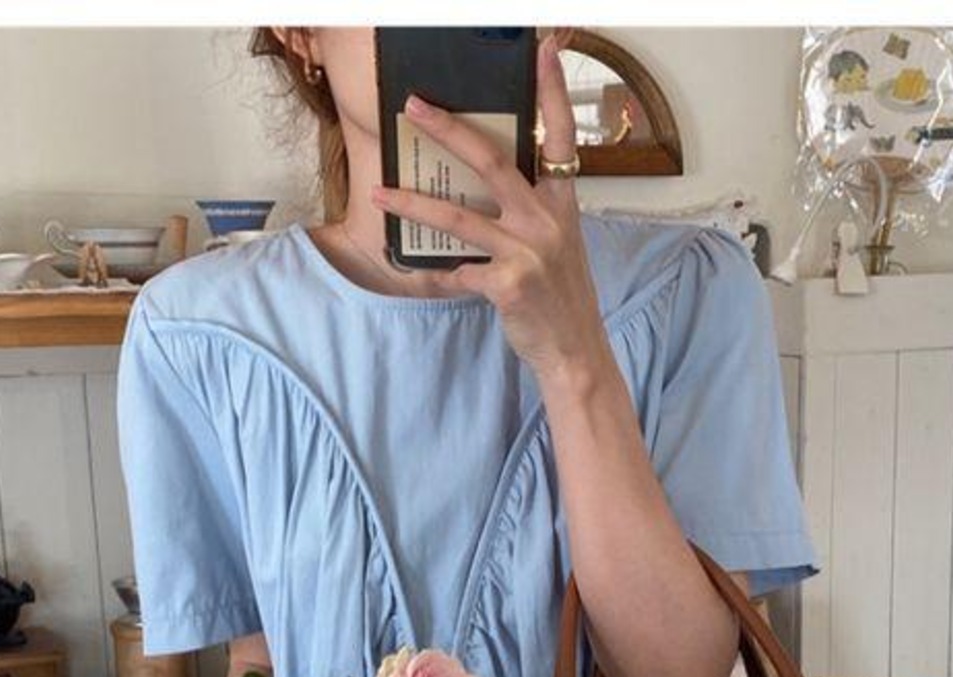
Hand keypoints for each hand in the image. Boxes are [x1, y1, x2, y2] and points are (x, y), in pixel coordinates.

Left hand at [371, 40, 606, 394]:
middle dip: (449, 130)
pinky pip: (457, 272)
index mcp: (561, 200)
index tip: (542, 50)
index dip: (552, 92)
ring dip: (412, 205)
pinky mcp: (507, 285)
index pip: (559, 134)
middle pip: (492, 161)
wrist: (574, 351)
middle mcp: (545, 219)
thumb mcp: (558, 240)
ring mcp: (527, 252)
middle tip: (415, 107)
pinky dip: (433, 274)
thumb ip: (530, 207)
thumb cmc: (560, 294)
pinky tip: (410, 270)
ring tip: (378, 193)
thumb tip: (486, 180)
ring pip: (458, 217)